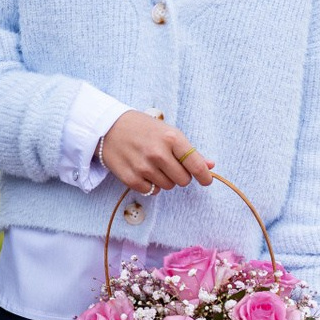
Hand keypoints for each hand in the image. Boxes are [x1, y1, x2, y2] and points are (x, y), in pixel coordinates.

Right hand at [99, 112, 214, 194]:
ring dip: (164, 179)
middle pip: (183, 180)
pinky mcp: (131, 178)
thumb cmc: (143, 128)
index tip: (206, 180)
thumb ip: (190, 151)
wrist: (109, 127)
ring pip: (168, 187)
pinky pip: (151, 191)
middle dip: (181, 176)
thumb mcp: (168, 132)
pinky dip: (150, 185)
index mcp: (171, 138)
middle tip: (170, 165)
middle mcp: (158, 153)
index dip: (204, 176)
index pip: (196, 165)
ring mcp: (143, 167)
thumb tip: (210, 165)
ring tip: (153, 165)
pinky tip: (143, 171)